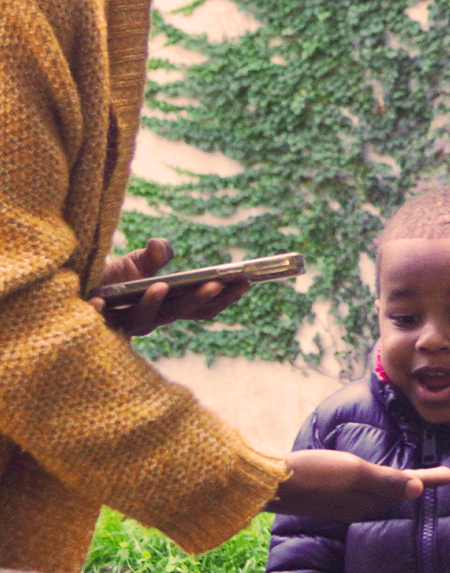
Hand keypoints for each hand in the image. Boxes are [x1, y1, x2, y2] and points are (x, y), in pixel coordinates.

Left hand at [88, 238, 250, 335]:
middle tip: (217, 284)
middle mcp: (154, 320)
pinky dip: (100, 310)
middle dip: (200, 299)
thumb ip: (154, 254)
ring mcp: (128, 324)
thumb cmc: (115, 278)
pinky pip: (100, 318)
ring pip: (145, 318)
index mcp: (171, 307)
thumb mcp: (138, 261)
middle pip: (182, 314)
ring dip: (154, 303)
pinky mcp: (99, 322)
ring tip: (161, 286)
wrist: (79, 289)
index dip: (227, 296)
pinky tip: (98, 301)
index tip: (246, 280)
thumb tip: (161, 248)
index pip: (205, 307)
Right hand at [268, 449, 449, 519]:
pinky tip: (374, 481)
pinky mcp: (328, 498)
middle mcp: (358, 506)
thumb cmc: (313, 473)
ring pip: (379, 494)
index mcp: (368, 500)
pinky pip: (362, 492)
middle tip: (441, 475)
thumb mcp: (353, 472)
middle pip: (396, 491)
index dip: (431, 479)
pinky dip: (377, 485)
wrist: (270, 484)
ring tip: (415, 477)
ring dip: (399, 485)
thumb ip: (384, 481)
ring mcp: (342, 504)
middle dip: (419, 483)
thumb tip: (417, 490)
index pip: (408, 486)